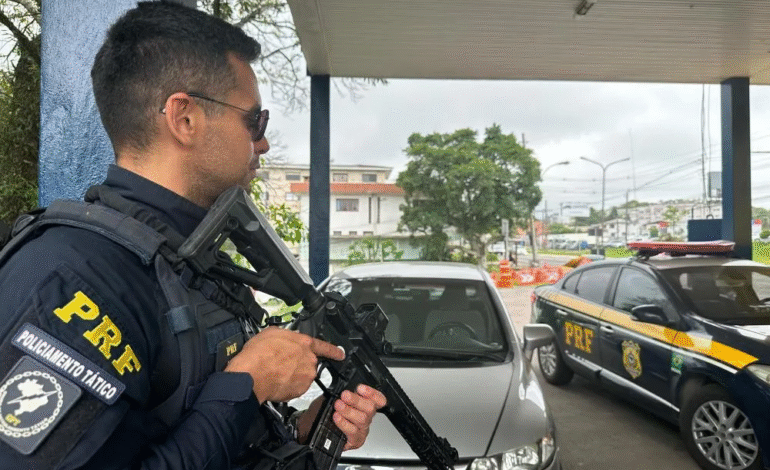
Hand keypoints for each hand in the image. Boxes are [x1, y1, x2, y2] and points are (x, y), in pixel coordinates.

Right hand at [224, 327, 343, 402]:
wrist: (251, 375)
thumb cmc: (258, 354)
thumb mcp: (272, 333)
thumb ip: (286, 337)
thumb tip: (286, 340)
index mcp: (304, 343)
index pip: (325, 346)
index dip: (334, 350)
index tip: (340, 354)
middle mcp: (309, 360)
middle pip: (309, 362)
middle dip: (298, 364)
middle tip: (281, 364)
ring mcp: (306, 376)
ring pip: (302, 376)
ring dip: (293, 375)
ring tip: (277, 373)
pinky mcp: (300, 390)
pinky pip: (297, 388)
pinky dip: (289, 386)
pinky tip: (277, 382)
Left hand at [295, 384, 386, 449]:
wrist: (311, 426)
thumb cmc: (324, 411)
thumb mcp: (332, 396)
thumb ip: (341, 390)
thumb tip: (343, 383)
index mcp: (363, 404)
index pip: (378, 399)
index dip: (372, 393)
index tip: (360, 388)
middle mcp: (365, 417)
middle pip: (370, 408)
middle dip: (357, 400)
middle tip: (345, 395)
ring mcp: (361, 429)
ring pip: (363, 420)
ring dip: (349, 411)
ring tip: (338, 406)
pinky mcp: (355, 440)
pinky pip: (353, 432)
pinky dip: (344, 423)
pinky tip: (337, 418)